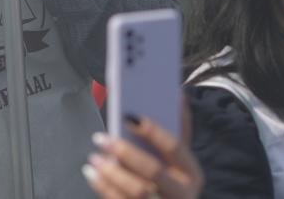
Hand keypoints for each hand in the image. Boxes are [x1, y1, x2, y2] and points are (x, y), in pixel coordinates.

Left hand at [83, 113, 203, 198]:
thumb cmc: (171, 180)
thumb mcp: (179, 161)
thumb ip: (177, 130)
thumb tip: (178, 94)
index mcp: (191, 172)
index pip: (174, 146)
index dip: (152, 130)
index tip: (128, 116)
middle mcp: (181, 193)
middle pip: (153, 170)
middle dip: (125, 152)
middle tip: (100, 138)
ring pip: (137, 190)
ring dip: (111, 173)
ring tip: (94, 158)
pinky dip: (103, 187)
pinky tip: (92, 173)